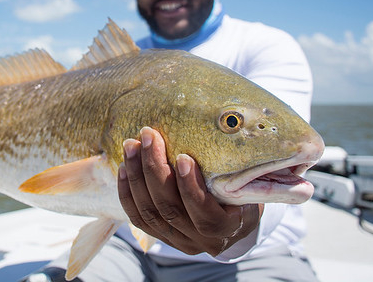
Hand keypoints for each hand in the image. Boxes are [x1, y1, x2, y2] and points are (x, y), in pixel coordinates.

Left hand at [117, 127, 262, 255]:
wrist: (234, 222)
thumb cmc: (243, 193)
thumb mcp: (248, 184)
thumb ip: (235, 170)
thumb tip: (227, 130)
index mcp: (227, 229)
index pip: (205, 215)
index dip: (190, 187)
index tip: (182, 156)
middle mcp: (200, 242)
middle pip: (170, 209)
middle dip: (154, 169)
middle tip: (148, 136)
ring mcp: (177, 241)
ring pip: (149, 212)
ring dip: (137, 175)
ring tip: (131, 145)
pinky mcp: (159, 236)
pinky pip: (137, 218)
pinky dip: (127, 192)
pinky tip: (123, 167)